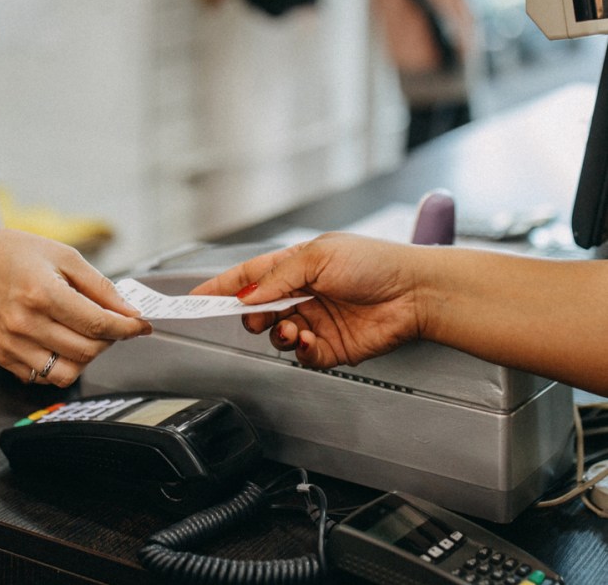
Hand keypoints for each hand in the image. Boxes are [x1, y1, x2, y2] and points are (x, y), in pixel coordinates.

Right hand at [0, 227, 151, 386]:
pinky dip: (60, 363)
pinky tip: (59, 341)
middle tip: (109, 324)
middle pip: (86, 351)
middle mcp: (24, 323)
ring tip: (83, 335)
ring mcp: (11, 344)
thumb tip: (130, 312)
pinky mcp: (3, 356)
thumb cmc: (17, 254)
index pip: (97, 324)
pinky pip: (43, 377)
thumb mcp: (64, 256)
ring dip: (85, 358)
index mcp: (42, 293)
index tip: (140, 326)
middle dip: (108, 340)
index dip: (127, 328)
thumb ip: (100, 287)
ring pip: (67, 373)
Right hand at [190, 233, 424, 368]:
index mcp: (295, 267)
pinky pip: (301, 355)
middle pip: (257, 310)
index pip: (247, 277)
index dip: (220, 288)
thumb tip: (248, 296)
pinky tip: (309, 340)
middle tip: (258, 315)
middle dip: (251, 315)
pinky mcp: (329, 347)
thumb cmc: (376, 262)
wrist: (415, 293)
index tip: (197, 299)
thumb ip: (277, 279)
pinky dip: (300, 350)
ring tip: (293, 327)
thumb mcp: (318, 257)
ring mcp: (314, 321)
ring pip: (276, 335)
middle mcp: (301, 294)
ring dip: (277, 333)